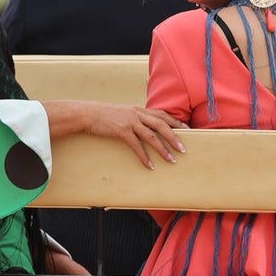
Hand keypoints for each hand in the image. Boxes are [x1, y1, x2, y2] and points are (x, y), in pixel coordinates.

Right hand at [45, 101, 184, 168]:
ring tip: (171, 160)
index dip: (176, 122)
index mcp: (139, 109)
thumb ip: (134, 118)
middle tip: (184, 149)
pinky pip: (136, 145)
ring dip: (163, 149)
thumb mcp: (122, 113)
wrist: (87, 113)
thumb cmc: (104, 115)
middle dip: (175, 137)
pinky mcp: (121, 131)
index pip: (162, 114)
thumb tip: (145, 127)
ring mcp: (129, 121)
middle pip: (161, 124)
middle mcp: (137, 113)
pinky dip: (144, 156)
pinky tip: (149, 166)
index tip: (188, 130)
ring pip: (152, 135)